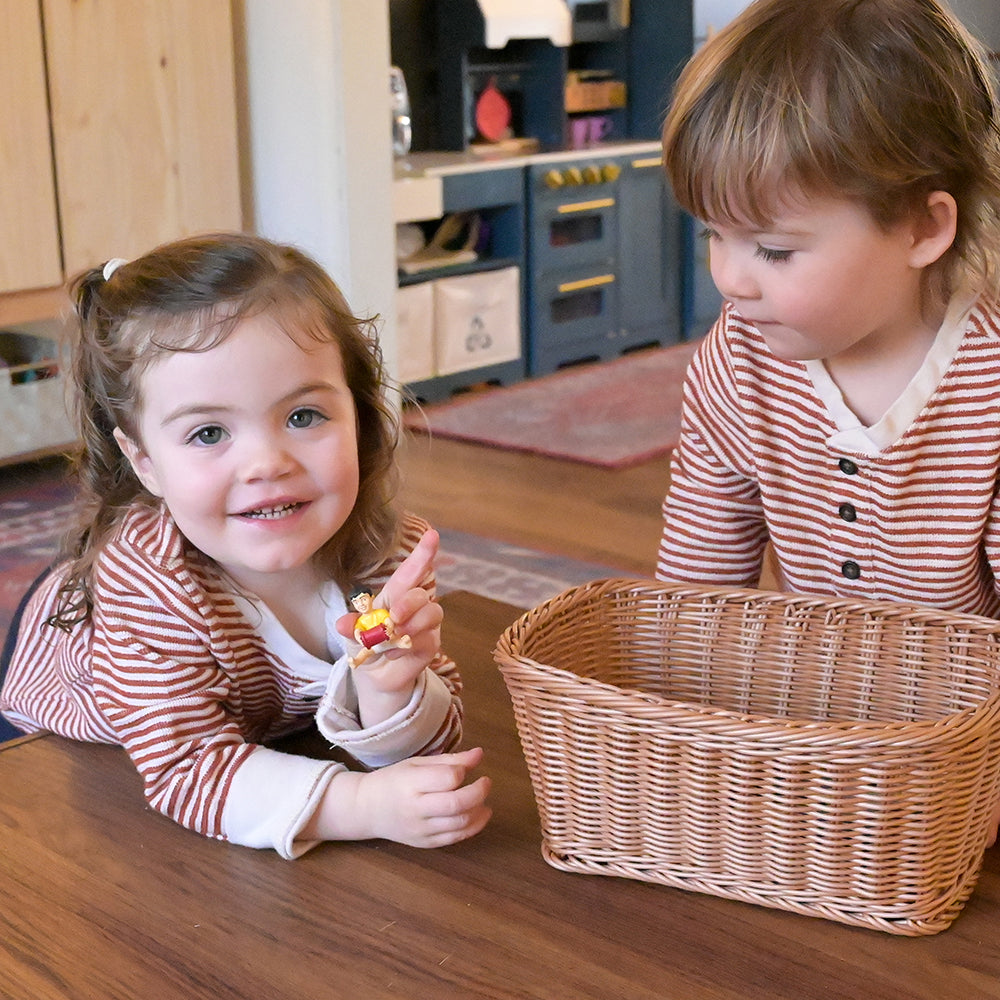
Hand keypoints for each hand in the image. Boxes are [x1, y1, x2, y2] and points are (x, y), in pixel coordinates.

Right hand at [317, 747, 491, 847]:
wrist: (367, 809)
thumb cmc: (393, 780)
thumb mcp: (417, 763)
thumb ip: (449, 760)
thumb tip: (480, 754)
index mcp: (411, 783)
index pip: (448, 778)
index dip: (462, 771)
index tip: (466, 766)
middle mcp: (416, 809)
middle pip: (457, 804)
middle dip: (479, 792)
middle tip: (486, 782)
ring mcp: (421, 830)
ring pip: (460, 824)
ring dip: (480, 811)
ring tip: (484, 799)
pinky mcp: (425, 844)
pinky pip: (455, 838)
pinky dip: (473, 827)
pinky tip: (480, 814)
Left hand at [337, 530, 442, 722]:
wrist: (374, 678)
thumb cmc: (366, 647)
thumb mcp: (353, 635)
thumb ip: (351, 627)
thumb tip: (343, 623)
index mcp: (395, 596)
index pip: (411, 571)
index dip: (423, 553)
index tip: (432, 535)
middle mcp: (415, 607)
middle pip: (422, 593)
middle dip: (409, 602)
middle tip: (393, 618)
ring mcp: (426, 626)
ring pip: (432, 613)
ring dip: (412, 623)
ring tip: (392, 637)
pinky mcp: (431, 645)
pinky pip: (427, 638)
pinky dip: (407, 645)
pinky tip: (393, 652)